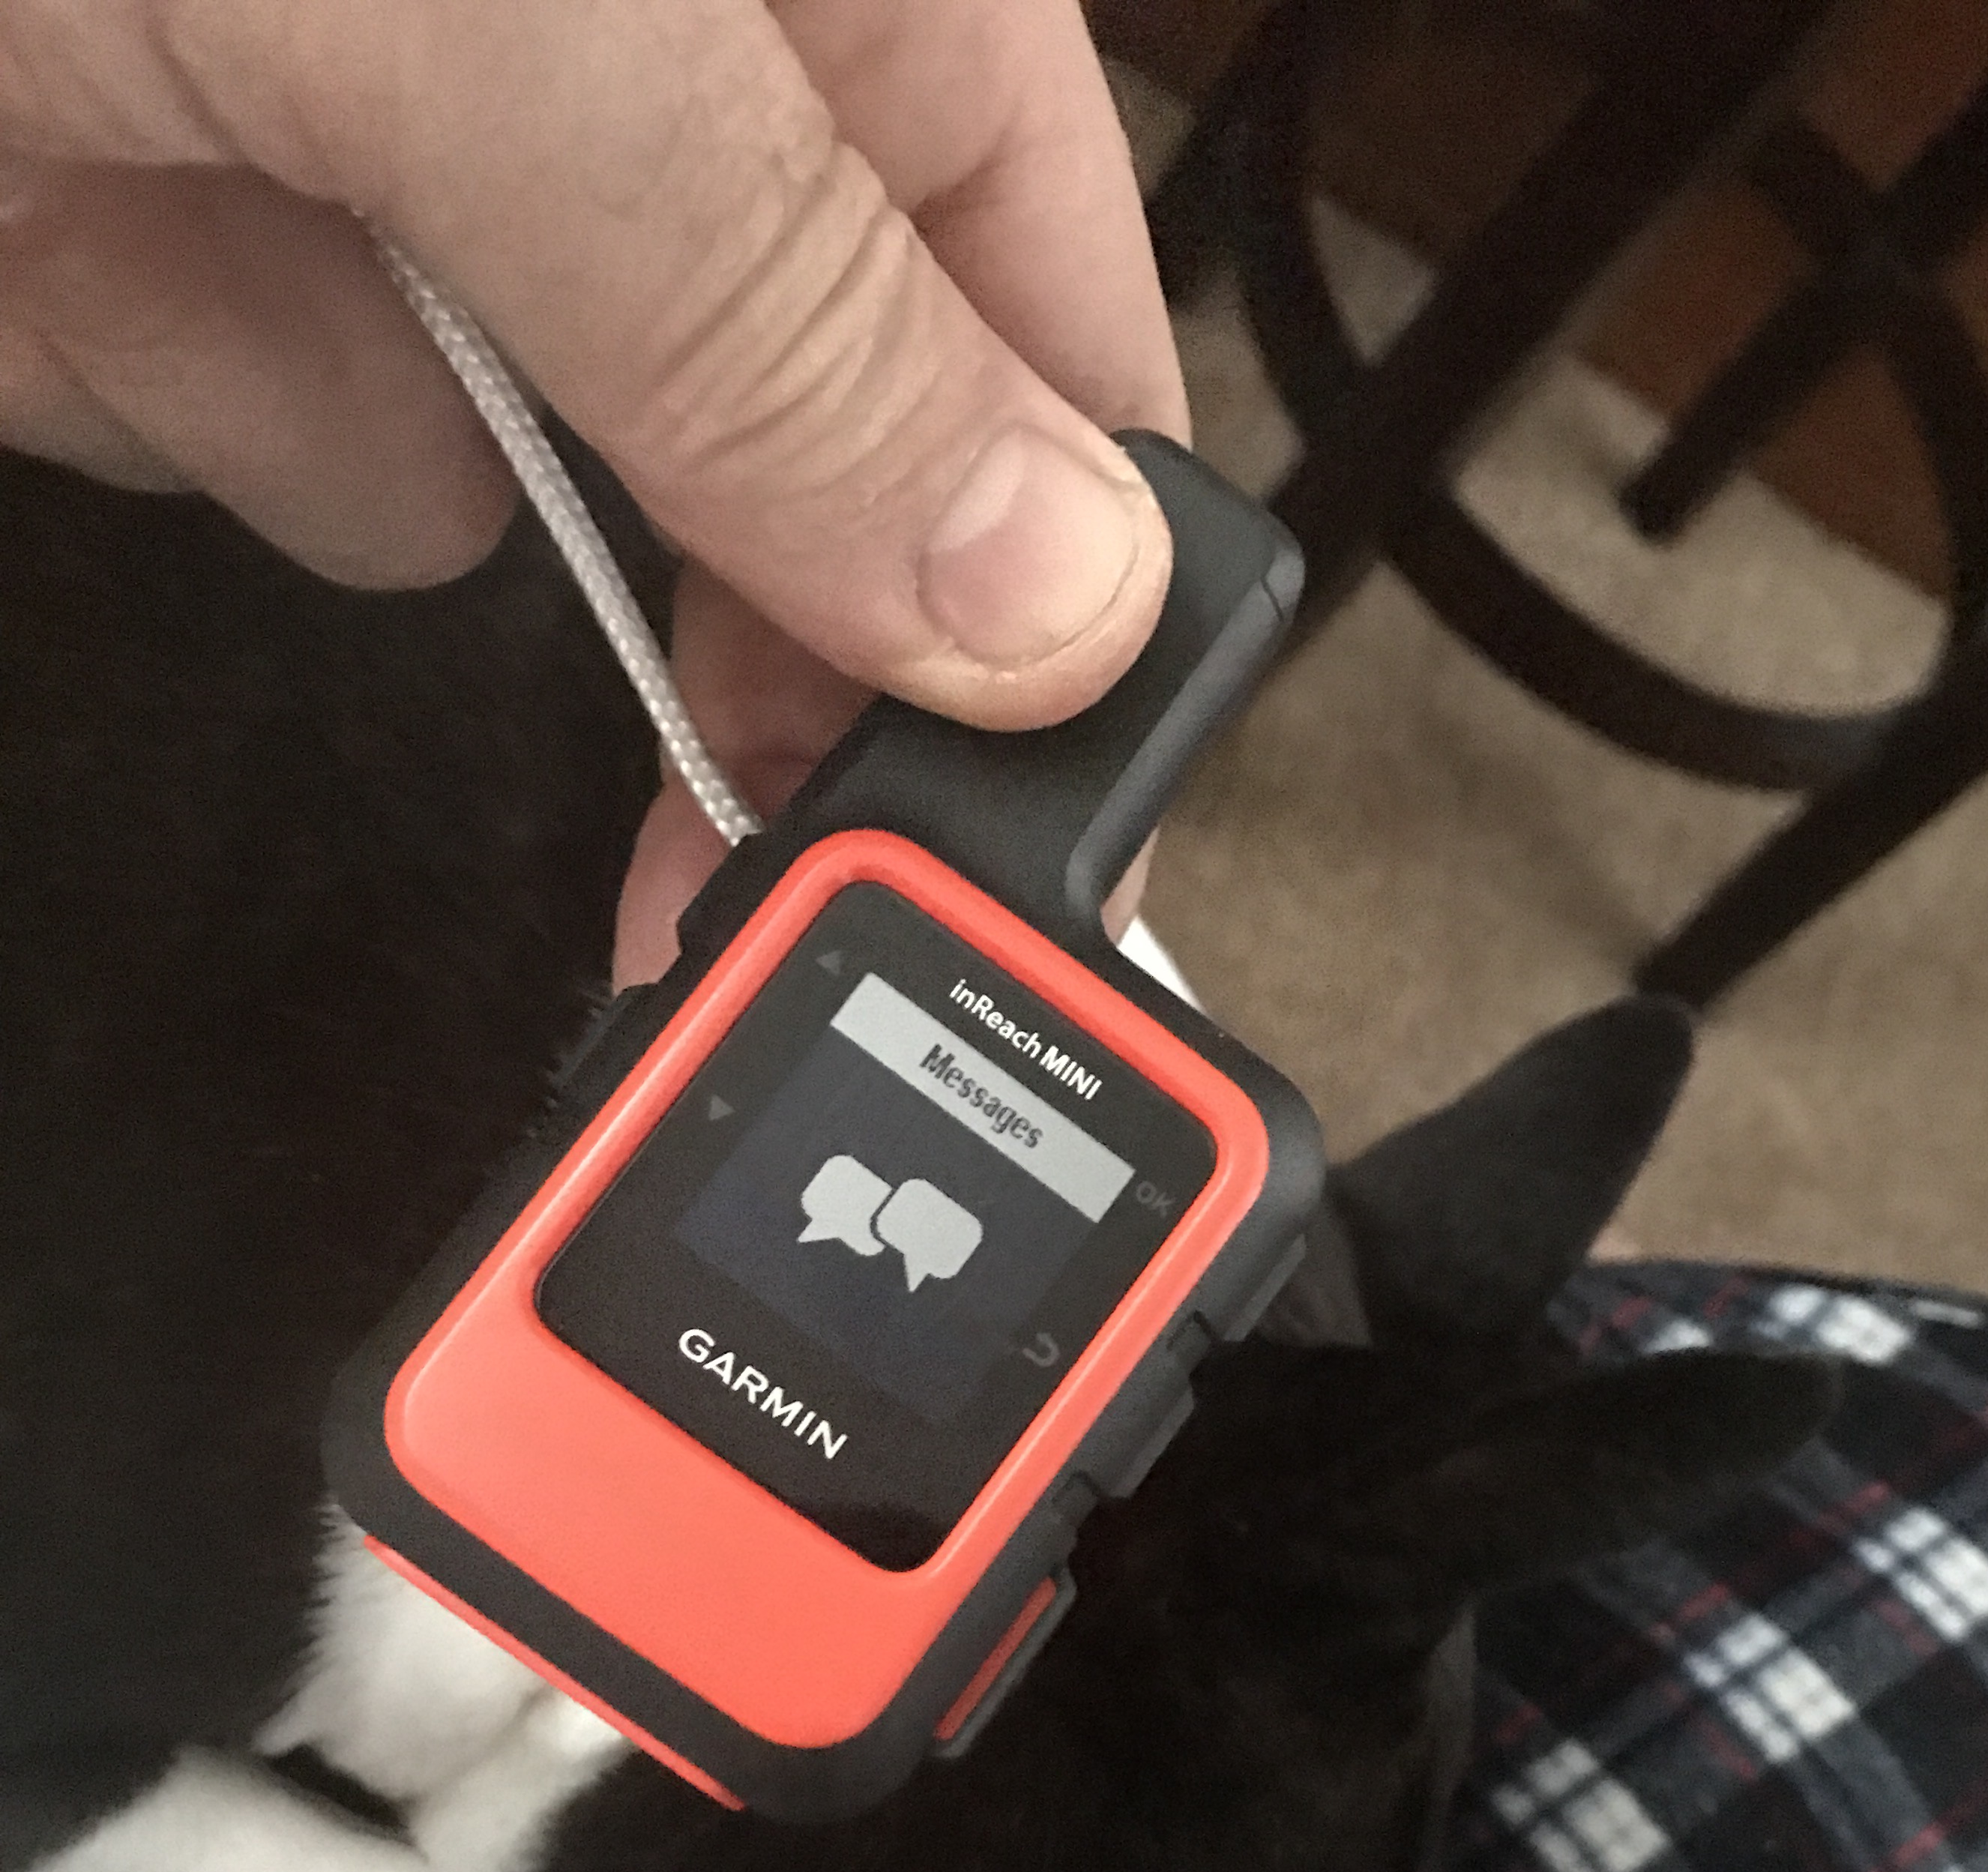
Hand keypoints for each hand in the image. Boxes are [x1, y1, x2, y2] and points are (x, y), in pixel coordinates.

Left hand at [0, 0, 1186, 972]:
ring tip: (193, 205)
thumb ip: (779, 293)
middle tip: (709, 844)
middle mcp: (605, 64)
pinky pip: (263, 442)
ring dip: (370, 432)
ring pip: (503, 477)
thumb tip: (1048, 588)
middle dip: (718, 610)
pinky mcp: (155, 244)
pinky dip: (171, 386)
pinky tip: (62, 220)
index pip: (1037, 305)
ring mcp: (370, 149)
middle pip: (792, 450)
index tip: (997, 831)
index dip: (1055, 577)